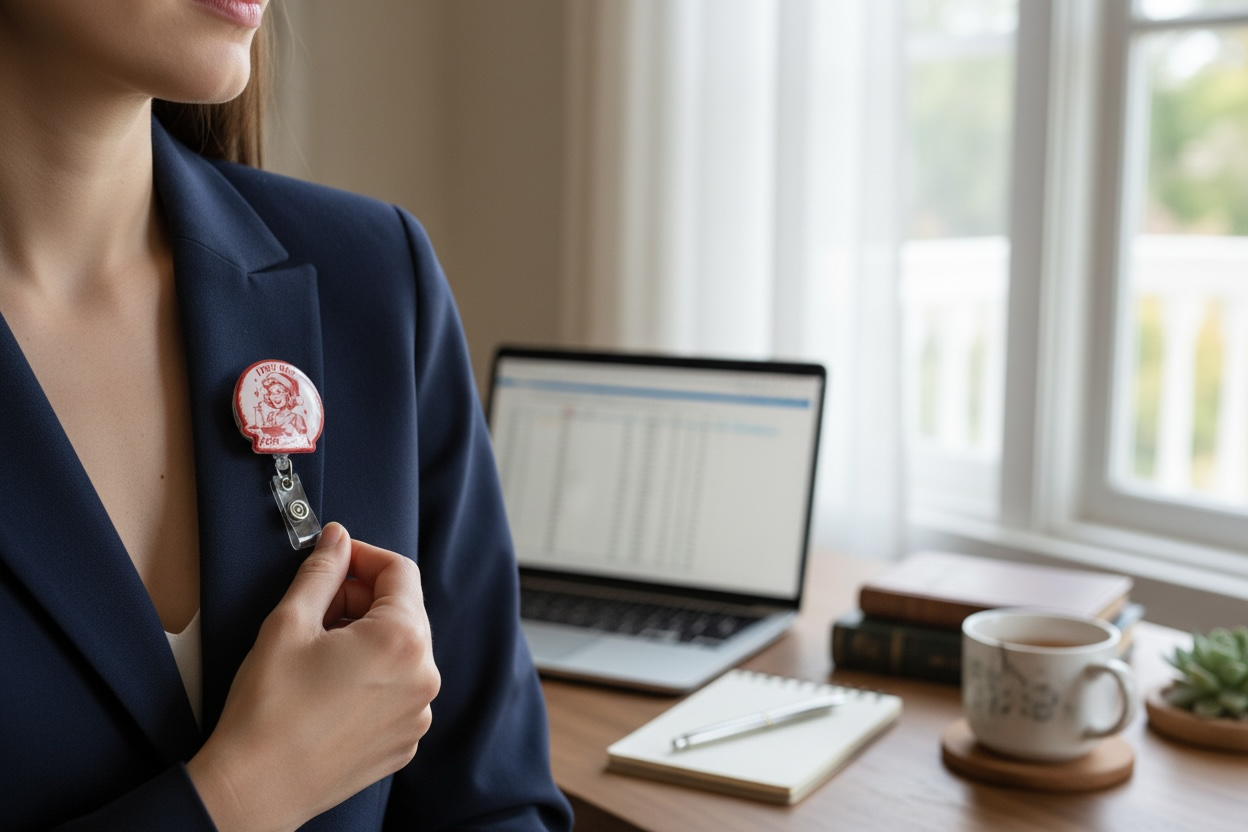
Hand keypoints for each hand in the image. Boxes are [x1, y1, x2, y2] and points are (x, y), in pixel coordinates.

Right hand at [187, 523, 439, 831]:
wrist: (255, 788)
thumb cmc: (269, 711)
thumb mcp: (289, 622)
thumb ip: (321, 571)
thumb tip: (337, 541)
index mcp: (403, 640)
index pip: (400, 571)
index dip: (363, 556)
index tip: (336, 558)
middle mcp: (424, 677)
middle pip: (404, 611)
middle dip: (362, 599)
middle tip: (317, 608)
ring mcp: (418, 714)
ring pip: (401, 651)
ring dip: (366, 638)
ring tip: (319, 651)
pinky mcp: (404, 741)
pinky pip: (398, 690)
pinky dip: (371, 677)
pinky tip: (330, 685)